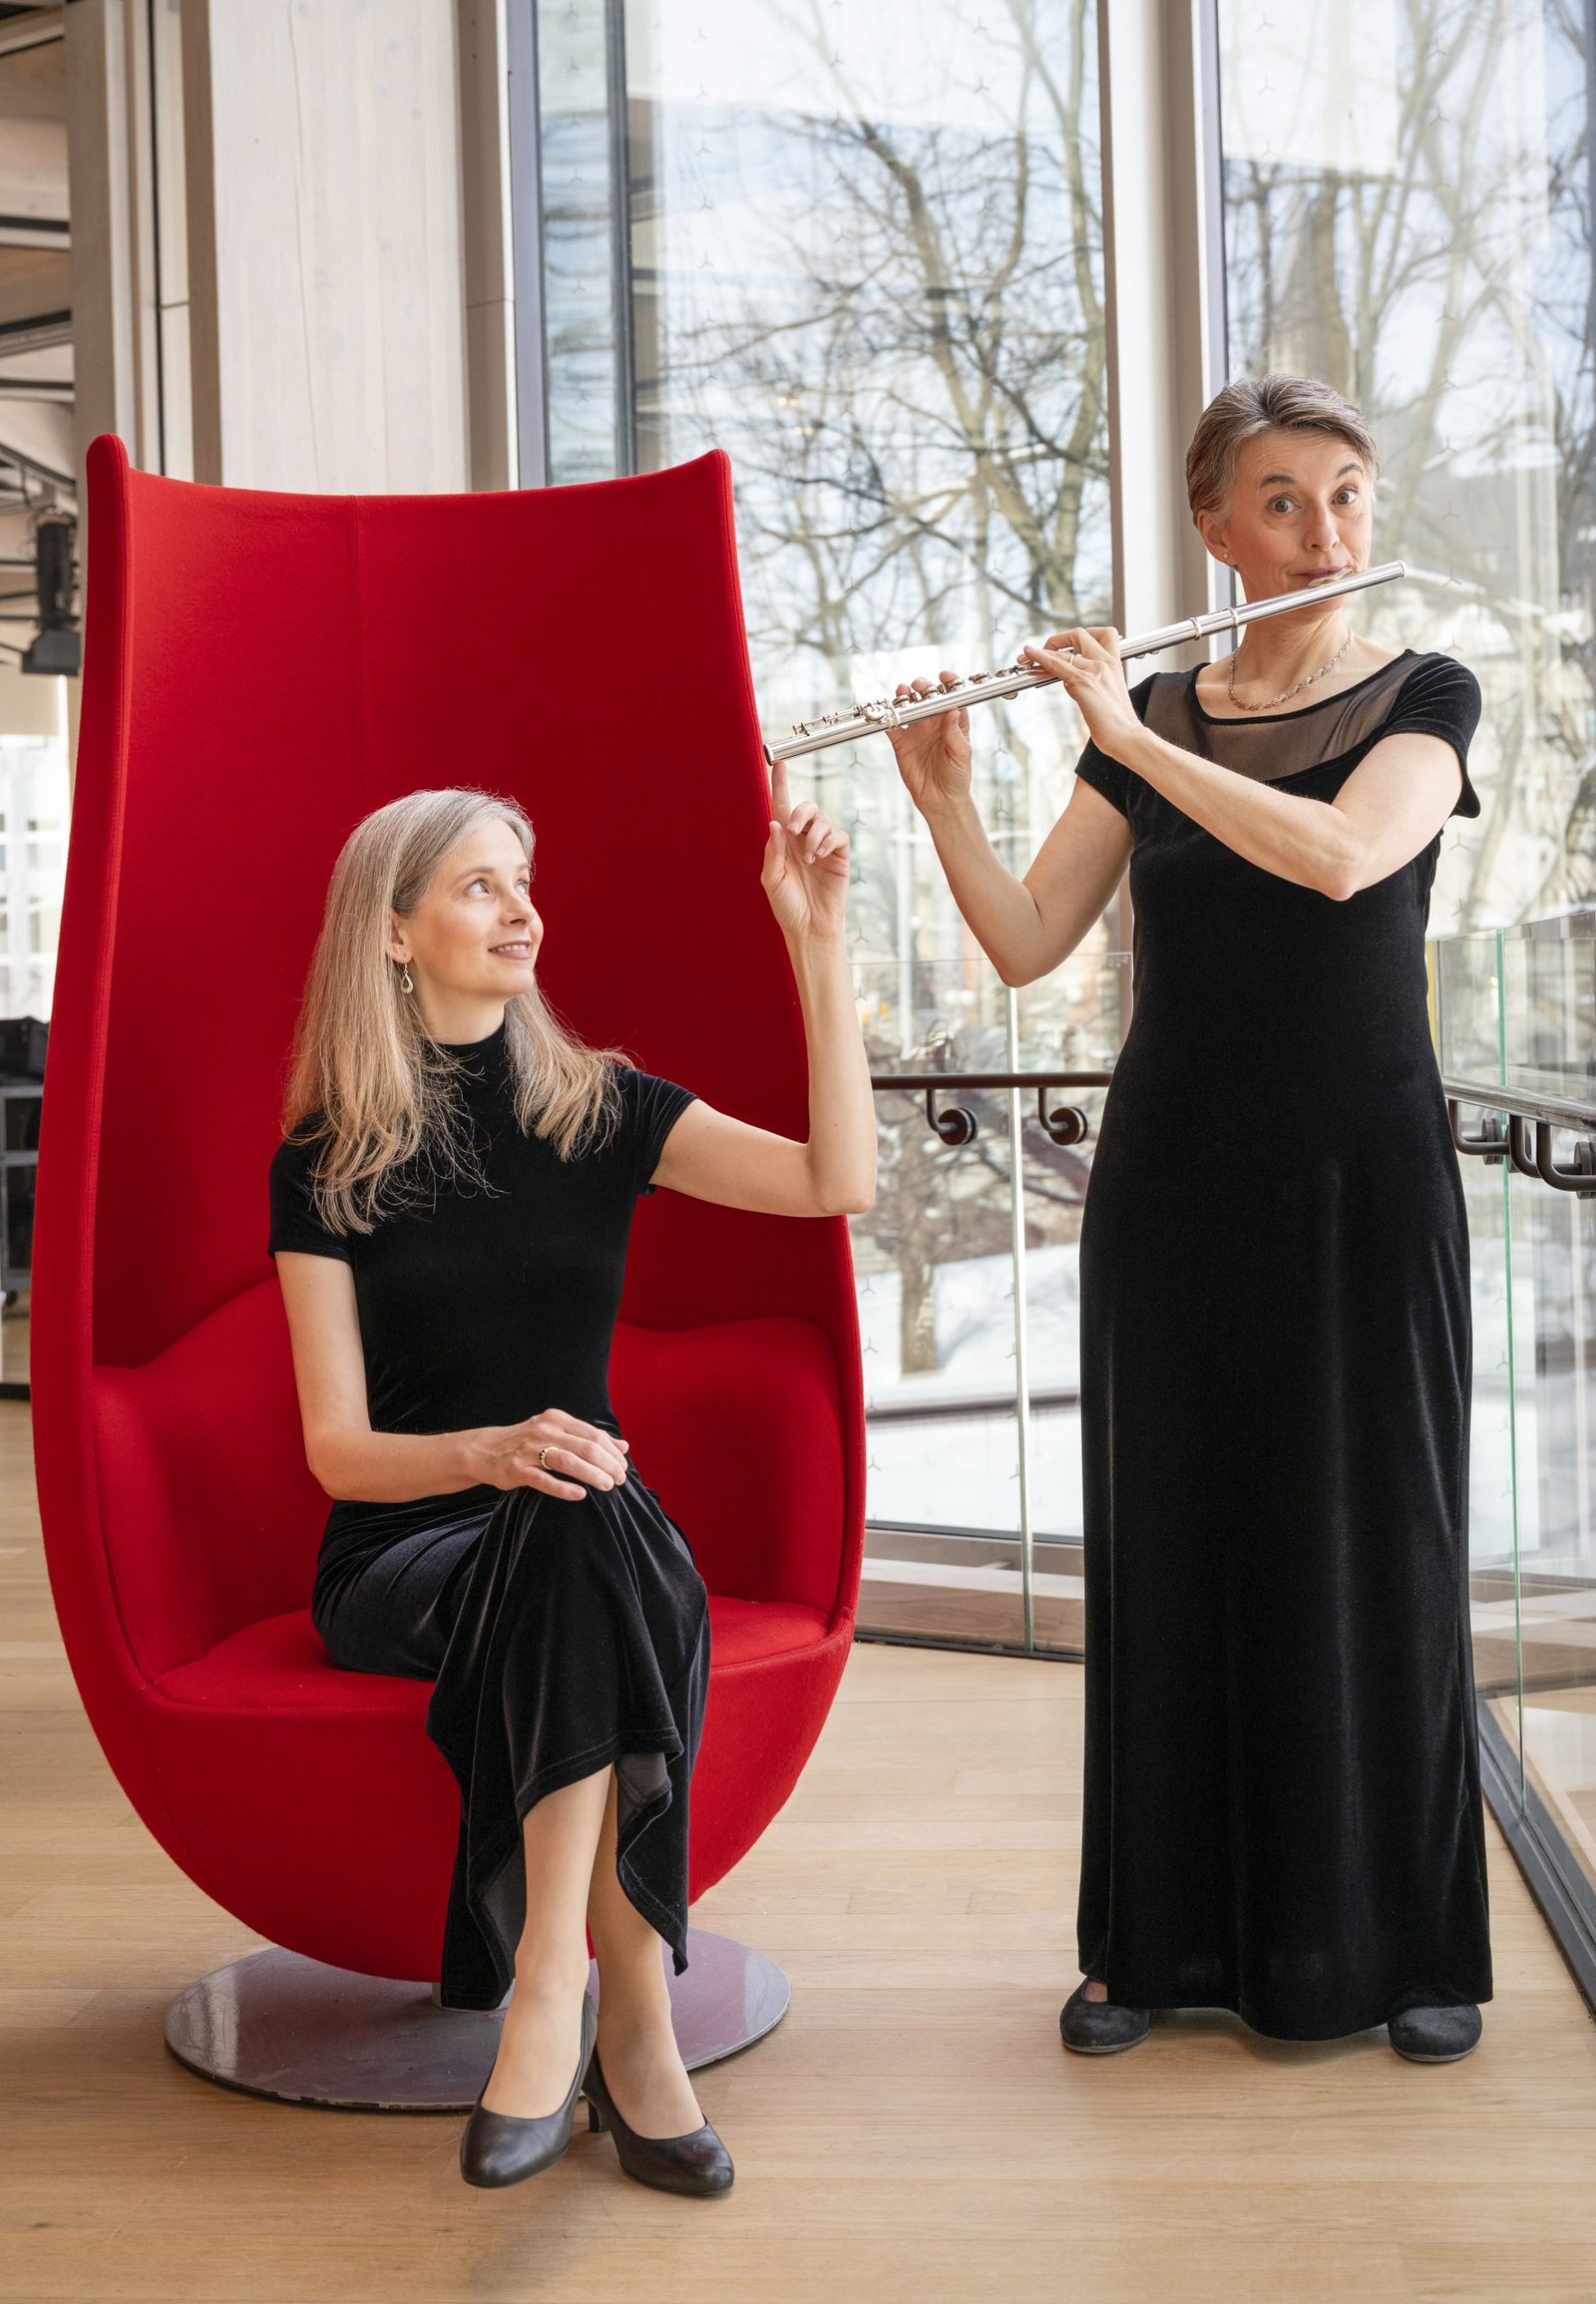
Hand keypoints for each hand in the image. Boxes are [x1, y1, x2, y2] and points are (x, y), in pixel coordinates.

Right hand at [474, 1411, 630, 1500]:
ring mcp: (530, 1450)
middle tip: (620, 1480)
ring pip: (569, 1461)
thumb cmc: (528, 1443)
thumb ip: (588, 1438)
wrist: (485, 1450)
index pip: (593, 1434)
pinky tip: (581, 1495)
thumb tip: (624, 1446)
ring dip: (593, 1474)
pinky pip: (544, 1480)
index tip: (624, 1467)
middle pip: (586, 1447)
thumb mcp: (558, 1433)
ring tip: (607, 1486)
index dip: (612, 1452)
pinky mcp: (517, 1469)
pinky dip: (564, 1488)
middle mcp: (544, 1430)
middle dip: (608, 1464)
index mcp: (557, 1419)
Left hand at [762, 757, 850, 942]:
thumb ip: (773, 850)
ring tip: (810, 858)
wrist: (809, 928)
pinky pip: (839, 836)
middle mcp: (802, 841)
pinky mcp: (839, 856)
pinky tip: (821, 856)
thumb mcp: (772, 879)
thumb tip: (776, 823)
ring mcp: (822, 847)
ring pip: (824, 820)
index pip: (781, 808)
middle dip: (801, 812)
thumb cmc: (788, 907)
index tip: (779, 764)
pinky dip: (829, 841)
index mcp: (783, 843)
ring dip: (814, 834)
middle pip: (806, 808)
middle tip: (794, 830)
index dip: (780, 786)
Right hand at [882, 671, 972, 813]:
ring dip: (904, 697)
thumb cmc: (957, 777)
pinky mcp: (901, 743)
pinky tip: (886, 713)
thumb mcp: (962, 755)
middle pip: (927, 697)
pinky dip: (887, 718)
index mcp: (953, 722)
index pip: (951, 696)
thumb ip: (955, 734)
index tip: (944, 677)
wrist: (940, 799)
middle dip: (923, 687)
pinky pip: (892, 726)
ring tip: (902, 692)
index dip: (948, 683)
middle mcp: (934, 722)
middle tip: (919, 686)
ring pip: (908, 707)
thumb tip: (952, 711)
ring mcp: (916, 731)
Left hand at [1023, 626, 1139, 760]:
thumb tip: (1074, 683)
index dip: (1082, 636)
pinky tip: (1029, 655)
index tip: (1068, 646)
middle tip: (1047, 650)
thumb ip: (1094, 684)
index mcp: (1115, 664)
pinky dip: (1039, 657)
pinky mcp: (1082, 682)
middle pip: (1080, 634)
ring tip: (1026, 656)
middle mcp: (1106, 662)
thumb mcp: (1108, 695)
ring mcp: (1094, 670)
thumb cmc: (1119, 723)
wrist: (1126, 736)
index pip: (1103, 635)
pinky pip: (1056, 664)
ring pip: (1063, 652)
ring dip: (1042, 651)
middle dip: (1059, 639)